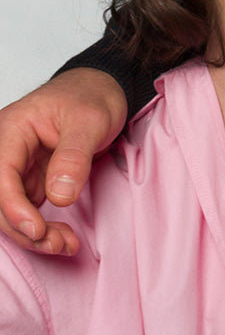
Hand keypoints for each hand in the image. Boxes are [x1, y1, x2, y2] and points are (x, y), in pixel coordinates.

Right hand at [0, 69, 126, 254]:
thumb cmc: (93, 96)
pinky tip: (63, 239)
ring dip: (33, 234)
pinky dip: (42, 228)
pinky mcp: (30, 180)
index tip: (38, 230)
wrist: (104, 89)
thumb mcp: (91, 120)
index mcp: (10, 130)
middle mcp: (6, 151)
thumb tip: (59, 197)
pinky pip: (27, 211)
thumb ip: (74, 156)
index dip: (14, 208)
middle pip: (0, 201)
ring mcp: (17, 168)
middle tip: (58, 244)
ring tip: (65, 245)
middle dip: (25, 228)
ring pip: (12, 212)